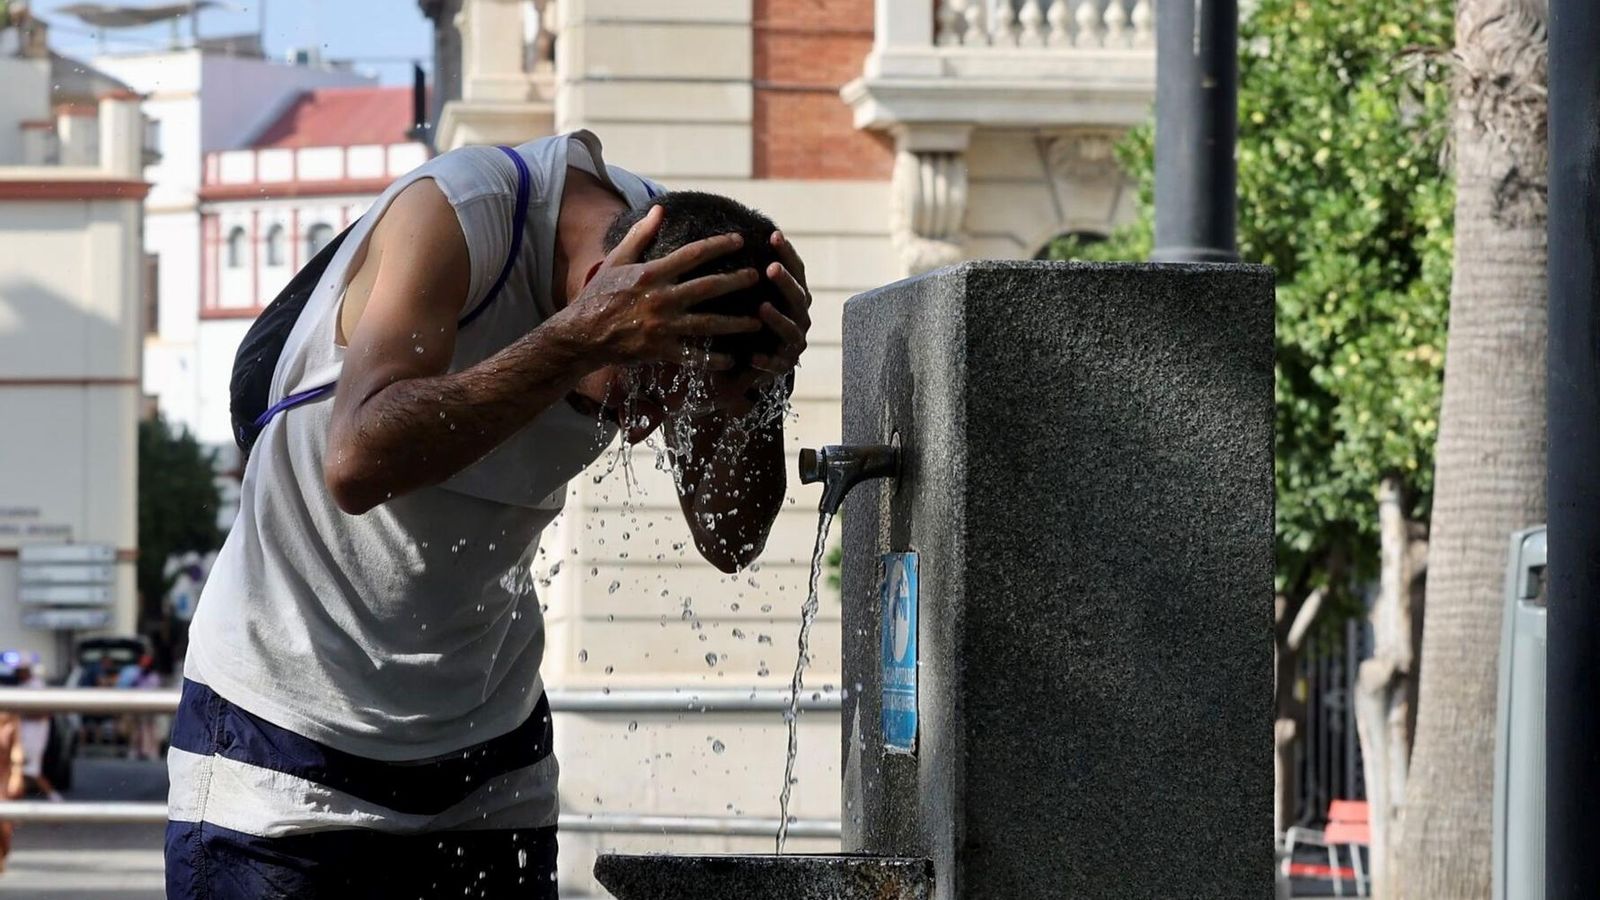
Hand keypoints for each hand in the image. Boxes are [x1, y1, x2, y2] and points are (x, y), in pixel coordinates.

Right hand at [559, 206, 763, 368]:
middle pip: (709, 287)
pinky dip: (713, 360)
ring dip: (736, 323)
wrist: (581, 334)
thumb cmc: (599, 295)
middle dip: (736, 281)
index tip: (740, 240)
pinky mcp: (661, 350)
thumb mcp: (617, 261)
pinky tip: (732, 360)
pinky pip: (693, 355)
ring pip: (709, 323)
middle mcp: (662, 298)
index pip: (693, 254)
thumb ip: (640, 235)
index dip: (719, 245)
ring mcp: (663, 326)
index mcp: (653, 273)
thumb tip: (660, 209)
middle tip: (757, 277)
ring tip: (758, 322)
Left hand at [704, 230, 811, 414]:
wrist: (742, 362)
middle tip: (771, 269)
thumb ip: (743, 268)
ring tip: (763, 308)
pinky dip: (766, 360)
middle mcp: (799, 316)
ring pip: (791, 330)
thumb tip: (727, 232)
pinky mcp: (782, 366)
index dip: (788, 253)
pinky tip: (753, 356)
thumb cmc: (743, 318)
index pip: (796, 270)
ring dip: (778, 318)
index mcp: (793, 296)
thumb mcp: (743, 293)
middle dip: (786, 283)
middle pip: (798, 297)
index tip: (773, 236)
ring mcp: (793, 343)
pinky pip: (777, 364)